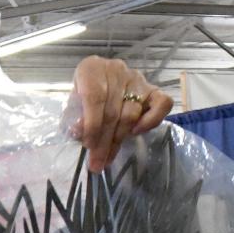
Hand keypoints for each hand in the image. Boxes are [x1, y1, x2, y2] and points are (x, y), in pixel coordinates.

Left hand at [68, 56, 172, 172]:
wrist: (97, 82)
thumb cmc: (81, 96)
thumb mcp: (71, 105)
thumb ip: (74, 117)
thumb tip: (80, 132)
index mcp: (92, 69)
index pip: (94, 97)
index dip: (92, 124)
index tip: (88, 146)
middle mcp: (116, 70)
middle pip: (113, 110)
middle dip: (104, 142)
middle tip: (97, 163)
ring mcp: (136, 79)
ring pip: (131, 113)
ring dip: (119, 140)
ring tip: (107, 159)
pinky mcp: (152, 89)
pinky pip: (162, 103)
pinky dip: (151, 120)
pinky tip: (136, 133)